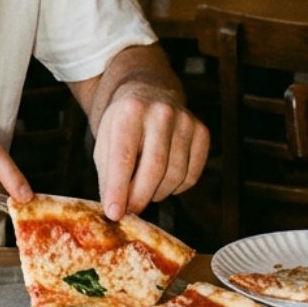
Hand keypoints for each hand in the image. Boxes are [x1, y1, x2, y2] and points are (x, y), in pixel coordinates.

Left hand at [92, 85, 208, 220]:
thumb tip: (115, 210)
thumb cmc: (123, 124)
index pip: (124, 157)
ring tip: (144, 190)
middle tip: (130, 212)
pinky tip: (163, 180)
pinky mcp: (202, 132)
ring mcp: (185, 121)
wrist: (149, 93)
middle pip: (154, 168)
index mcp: (130, 111)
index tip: (114, 213)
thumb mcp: (105, 140)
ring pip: (175, 175)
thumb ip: (108, 173)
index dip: (118, 189)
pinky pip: (192, 175)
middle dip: (140, 197)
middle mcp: (161, 112)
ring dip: (157, 193)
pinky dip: (176, 188)